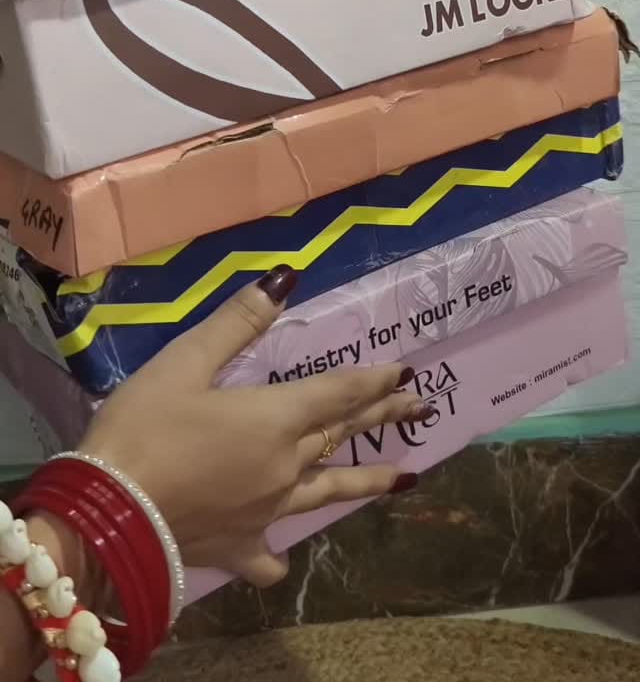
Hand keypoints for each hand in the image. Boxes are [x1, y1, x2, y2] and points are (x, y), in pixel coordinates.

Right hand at [80, 266, 426, 586]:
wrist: (106, 516)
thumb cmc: (143, 428)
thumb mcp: (185, 361)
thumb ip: (238, 322)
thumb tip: (286, 279)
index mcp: (275, 418)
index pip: (339, 392)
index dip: (374, 378)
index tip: (408, 371)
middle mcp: (285, 466)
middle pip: (343, 435)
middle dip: (382, 416)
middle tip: (420, 407)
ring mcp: (267, 512)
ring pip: (329, 492)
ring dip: (368, 480)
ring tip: (406, 478)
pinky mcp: (240, 547)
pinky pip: (272, 553)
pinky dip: (280, 549)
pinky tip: (281, 551)